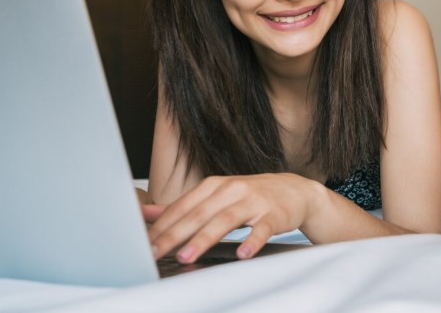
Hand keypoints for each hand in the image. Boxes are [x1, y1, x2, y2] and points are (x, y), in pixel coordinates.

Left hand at [148, 173, 321, 262]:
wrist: (295, 190)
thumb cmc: (252, 195)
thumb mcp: (217, 194)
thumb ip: (184, 205)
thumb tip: (147, 213)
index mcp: (215, 185)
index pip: (183, 207)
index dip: (162, 226)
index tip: (144, 244)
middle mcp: (232, 190)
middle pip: (199, 214)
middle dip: (175, 234)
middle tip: (156, 252)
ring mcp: (254, 201)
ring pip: (225, 220)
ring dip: (204, 239)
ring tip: (187, 256)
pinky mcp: (274, 214)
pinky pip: (262, 229)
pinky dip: (252, 241)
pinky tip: (243, 254)